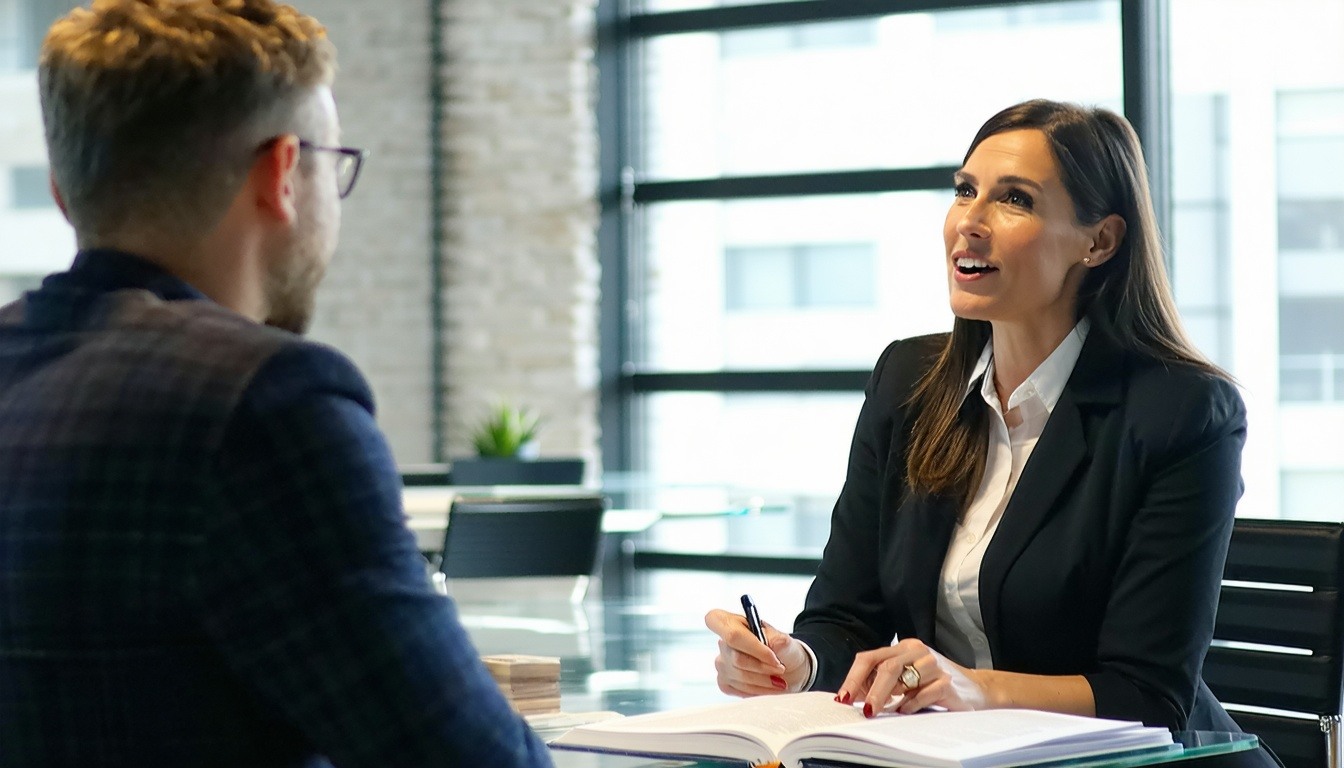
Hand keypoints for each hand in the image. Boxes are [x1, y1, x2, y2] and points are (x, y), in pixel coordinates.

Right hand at [705, 608, 811, 696]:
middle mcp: (723, 643)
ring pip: (740, 675)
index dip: (747, 642)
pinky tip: (769, 687)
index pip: (717, 621)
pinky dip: (759, 690)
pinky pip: (739, 689)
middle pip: (737, 657)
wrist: (789, 670)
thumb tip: (772, 644)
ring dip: (764, 681)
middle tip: (780, 669)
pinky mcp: (724, 682)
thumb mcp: (787, 641)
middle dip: (762, 666)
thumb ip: (779, 641)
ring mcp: (721, 663)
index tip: (771, 655)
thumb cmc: (783, 651)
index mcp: (733, 623)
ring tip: (779, 681)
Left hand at [837, 639, 989, 715]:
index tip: (843, 698)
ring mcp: (935, 665)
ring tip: (885, 711)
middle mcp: (918, 651)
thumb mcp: (905, 677)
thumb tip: (850, 696)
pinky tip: (906, 710)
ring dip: (890, 698)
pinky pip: (923, 694)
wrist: (975, 688)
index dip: (853, 678)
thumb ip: (881, 681)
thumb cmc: (933, 683)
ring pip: (904, 679)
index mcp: (903, 647)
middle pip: (886, 667)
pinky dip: (911, 705)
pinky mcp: (948, 682)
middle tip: (864, 711)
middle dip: (871, 691)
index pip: (870, 657)